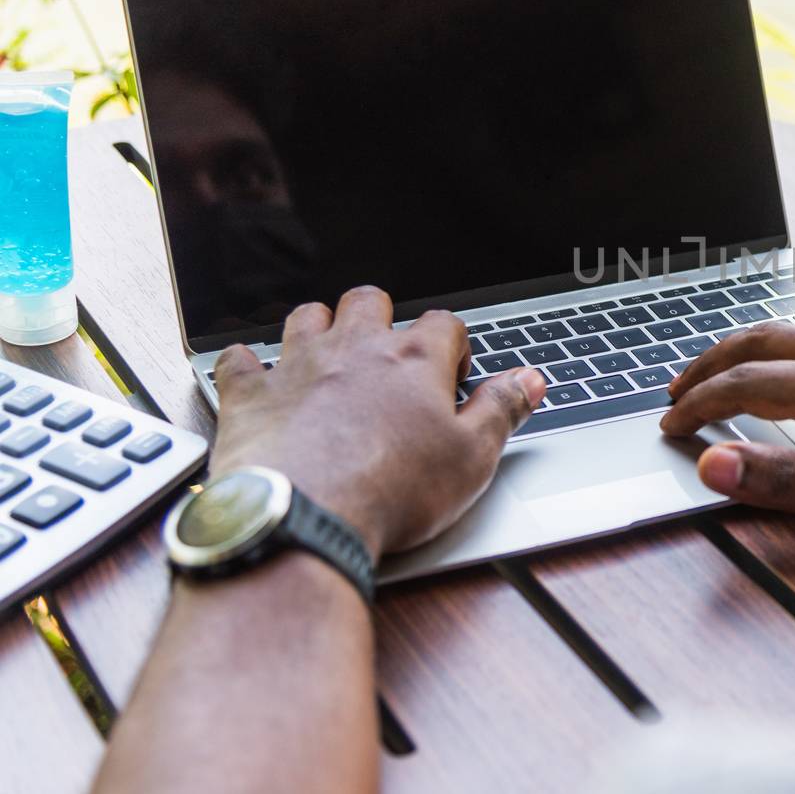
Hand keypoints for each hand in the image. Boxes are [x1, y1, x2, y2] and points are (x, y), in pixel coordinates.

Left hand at [208, 286, 545, 556]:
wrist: (305, 518)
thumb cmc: (391, 491)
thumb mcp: (473, 458)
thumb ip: (502, 410)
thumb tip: (529, 380)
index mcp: (413, 361)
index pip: (443, 324)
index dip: (451, 345)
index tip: (450, 374)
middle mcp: (354, 349)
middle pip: (369, 301)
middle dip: (380, 318)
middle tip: (388, 355)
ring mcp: (297, 367)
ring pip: (307, 317)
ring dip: (319, 328)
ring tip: (328, 355)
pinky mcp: (250, 395)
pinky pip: (239, 360)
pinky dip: (247, 364)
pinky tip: (253, 374)